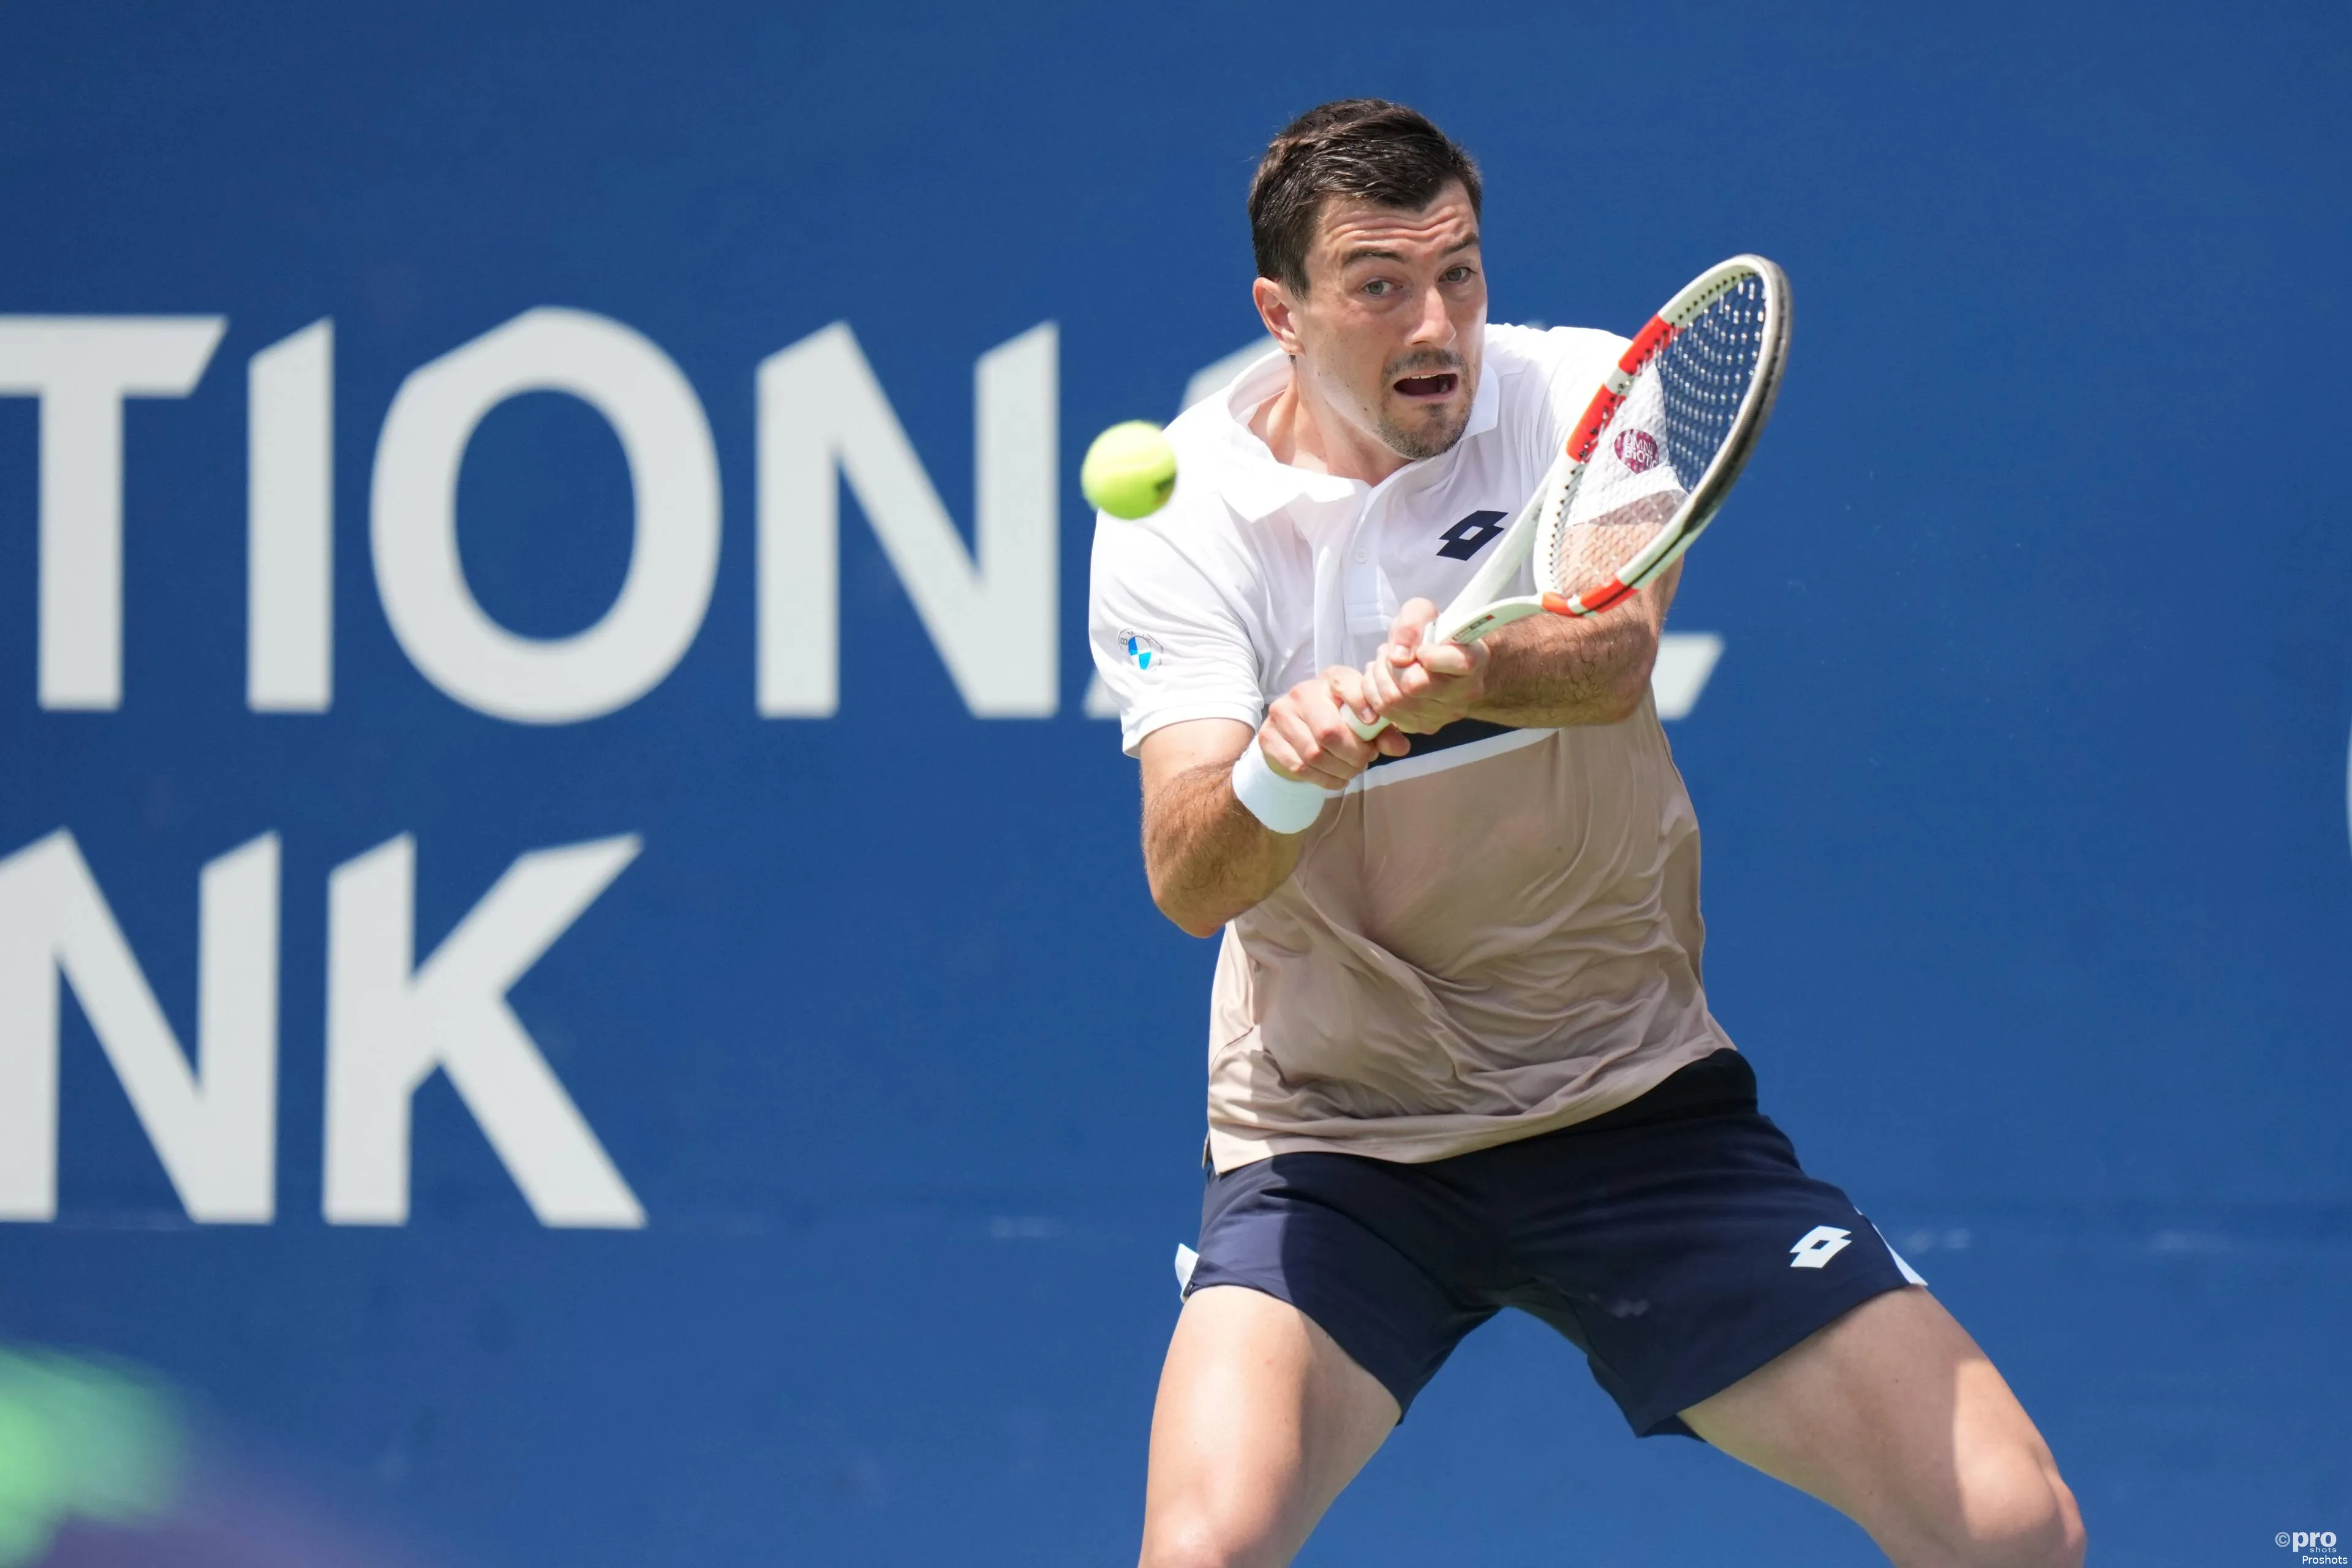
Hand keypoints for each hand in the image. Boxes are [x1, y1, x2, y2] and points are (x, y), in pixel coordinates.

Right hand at [1258, 665, 1410, 788]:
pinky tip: (1335, 778)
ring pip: (1314, 753)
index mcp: (1331, 679)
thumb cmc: (1339, 722)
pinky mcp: (1268, 737)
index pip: (1345, 684)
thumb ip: (1384, 732)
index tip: (1371, 724)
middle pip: (1329, 731)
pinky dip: (1323, 779)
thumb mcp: (1365, 723)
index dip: (1361, 704)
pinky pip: (1299, 767)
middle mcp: (1302, 691)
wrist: (1295, 734)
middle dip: (1353, 755)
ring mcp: (1281, 713)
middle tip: (1364, 762)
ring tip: (1351, 771)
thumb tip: (1400, 747)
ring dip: (1339, 770)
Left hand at [1363, 598, 1487, 733]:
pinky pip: (1384, 713)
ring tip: (1385, 664)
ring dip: (1379, 677)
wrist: (1442, 660)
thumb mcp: (1423, 612)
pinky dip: (1374, 693)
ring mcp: (1443, 716)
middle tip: (1391, 653)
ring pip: (1393, 701)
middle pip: (1413, 684)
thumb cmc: (1434, 634)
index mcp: (1473, 660)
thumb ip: (1412, 623)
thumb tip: (1398, 656)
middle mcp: (1463, 694)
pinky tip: (1383, 680)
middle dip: (1391, 664)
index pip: (1458, 662)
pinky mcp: (1422, 727)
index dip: (1431, 655)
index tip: (1422, 649)